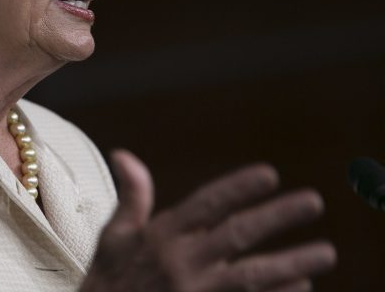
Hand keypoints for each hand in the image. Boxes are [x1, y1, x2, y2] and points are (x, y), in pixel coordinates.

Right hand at [81, 150, 335, 291]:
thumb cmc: (107, 281)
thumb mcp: (113, 237)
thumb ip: (131, 196)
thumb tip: (123, 153)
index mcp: (159, 237)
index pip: (205, 204)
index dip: (237, 188)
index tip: (269, 174)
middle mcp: (180, 263)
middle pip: (236, 234)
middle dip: (277, 217)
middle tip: (312, 202)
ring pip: (252, 276)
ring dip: (292, 263)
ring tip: (324, 252)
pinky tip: (301, 286)